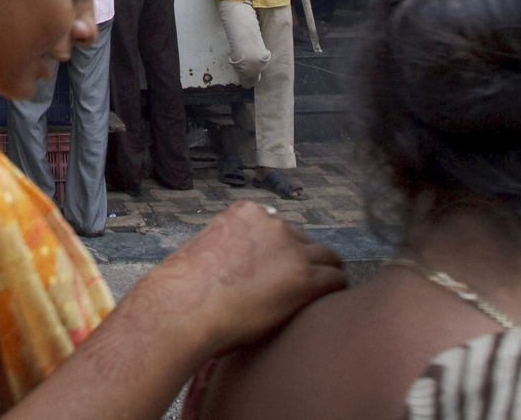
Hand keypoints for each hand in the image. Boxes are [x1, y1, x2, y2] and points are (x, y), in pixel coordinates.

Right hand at [123, 203, 345, 360]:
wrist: (184, 308)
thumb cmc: (187, 289)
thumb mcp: (208, 248)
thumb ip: (231, 245)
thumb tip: (240, 266)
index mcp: (248, 212)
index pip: (281, 228)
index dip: (282, 252)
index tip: (278, 272)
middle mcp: (274, 224)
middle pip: (306, 242)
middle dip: (304, 262)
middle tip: (299, 289)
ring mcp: (291, 250)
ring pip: (328, 259)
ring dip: (324, 276)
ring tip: (320, 298)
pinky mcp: (305, 279)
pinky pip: (335, 280)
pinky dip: (334, 292)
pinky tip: (325, 307)